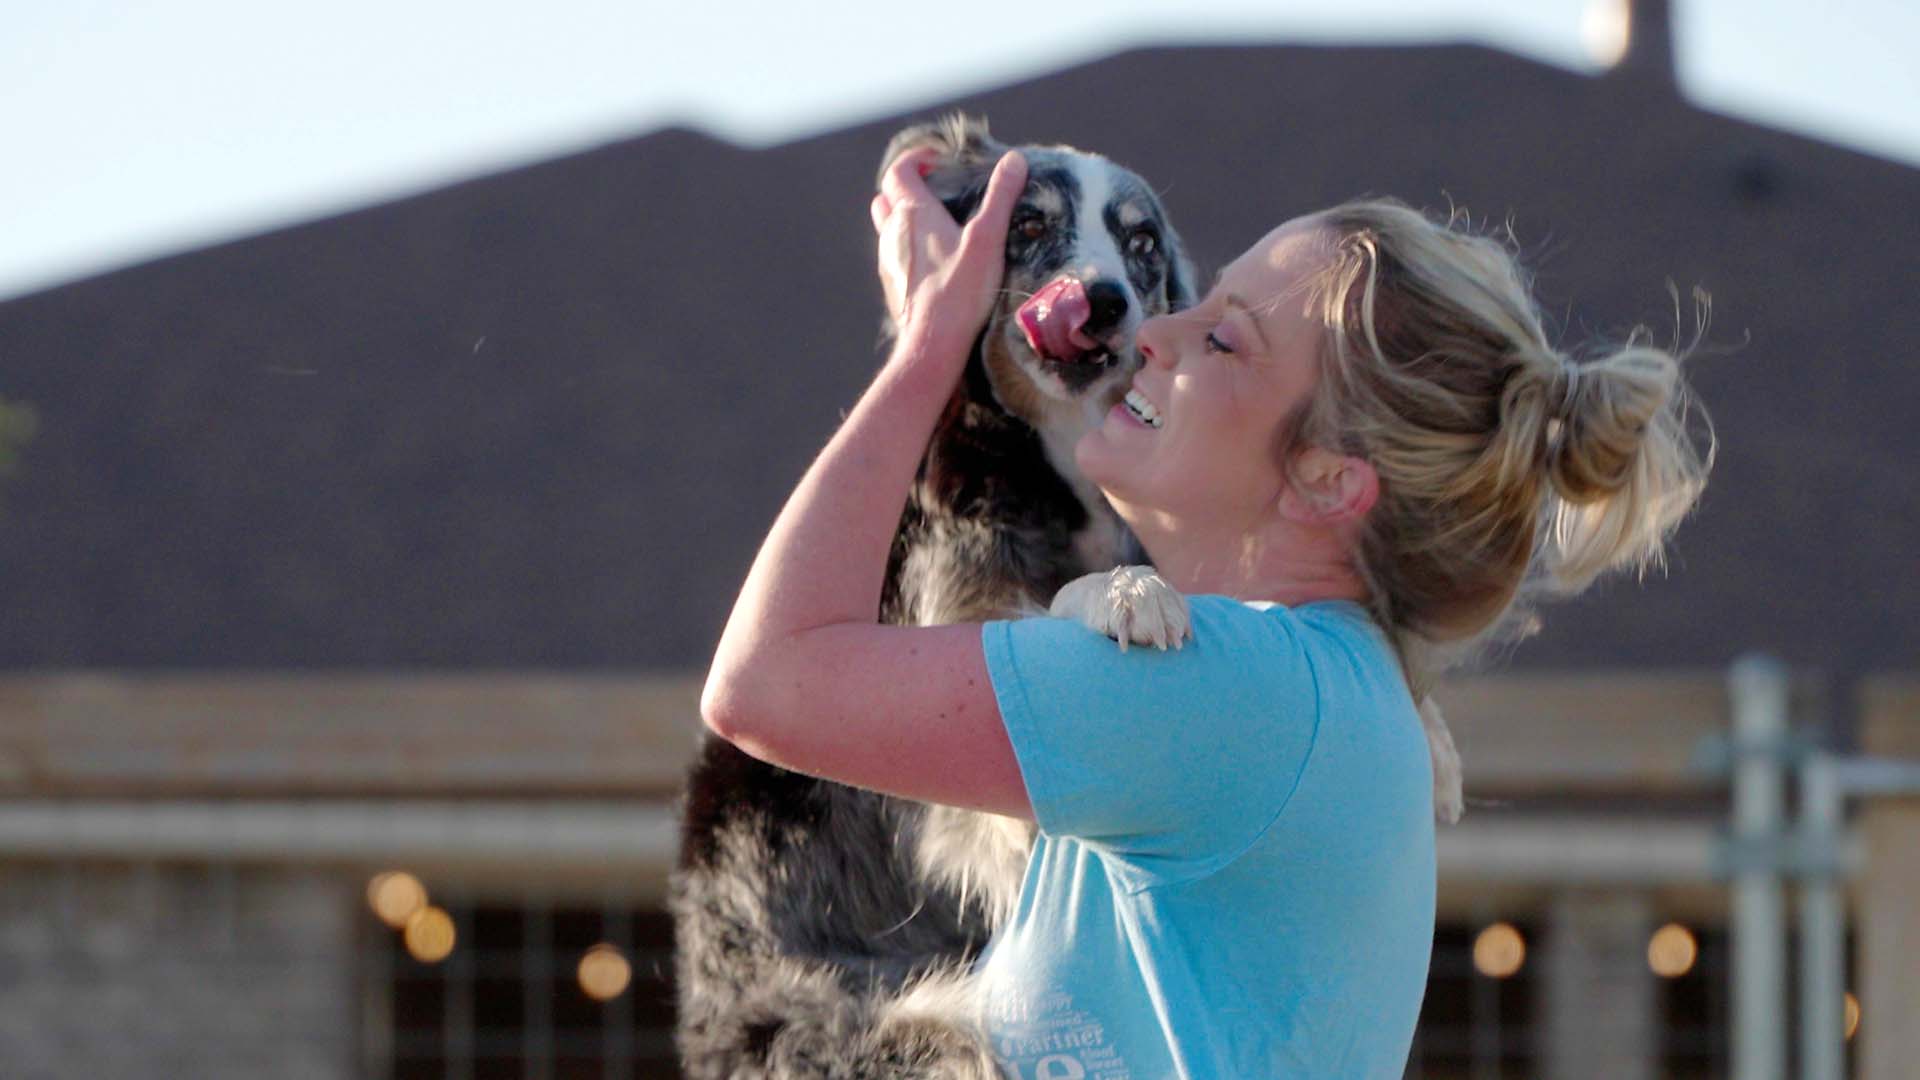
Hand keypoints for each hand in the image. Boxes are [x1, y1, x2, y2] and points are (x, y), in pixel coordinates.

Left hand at [870, 147, 1026, 362]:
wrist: (932, 343)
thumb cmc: (959, 290)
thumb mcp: (987, 238)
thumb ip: (1000, 197)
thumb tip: (1015, 160)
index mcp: (912, 214)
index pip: (898, 171)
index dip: (917, 159)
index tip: (941, 162)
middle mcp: (893, 233)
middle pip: (888, 197)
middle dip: (908, 188)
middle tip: (938, 192)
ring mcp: (889, 261)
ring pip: (888, 228)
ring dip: (906, 219)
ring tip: (939, 226)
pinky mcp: (893, 286)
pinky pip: (895, 257)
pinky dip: (909, 248)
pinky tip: (934, 263)